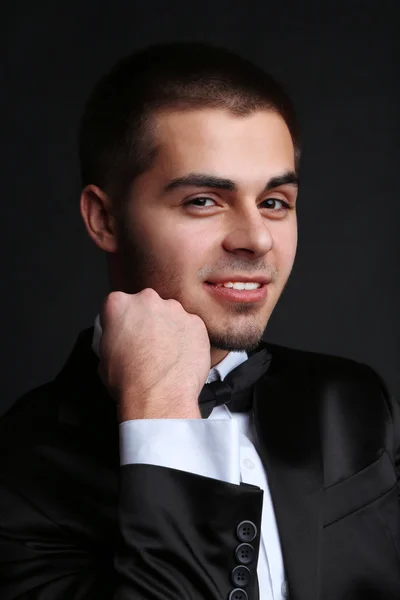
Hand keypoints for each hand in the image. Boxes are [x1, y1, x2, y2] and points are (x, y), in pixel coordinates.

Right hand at [98, 289, 210, 420]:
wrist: (160, 397)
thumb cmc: (131, 382)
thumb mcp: (103, 358)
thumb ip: (113, 338)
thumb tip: (119, 342)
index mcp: (119, 305)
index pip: (118, 304)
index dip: (122, 321)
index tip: (127, 332)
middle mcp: (147, 301)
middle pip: (147, 305)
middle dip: (148, 321)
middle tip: (147, 345)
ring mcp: (174, 310)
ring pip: (171, 315)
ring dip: (169, 329)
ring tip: (165, 355)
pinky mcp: (196, 322)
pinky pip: (191, 327)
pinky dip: (188, 339)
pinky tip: (180, 357)